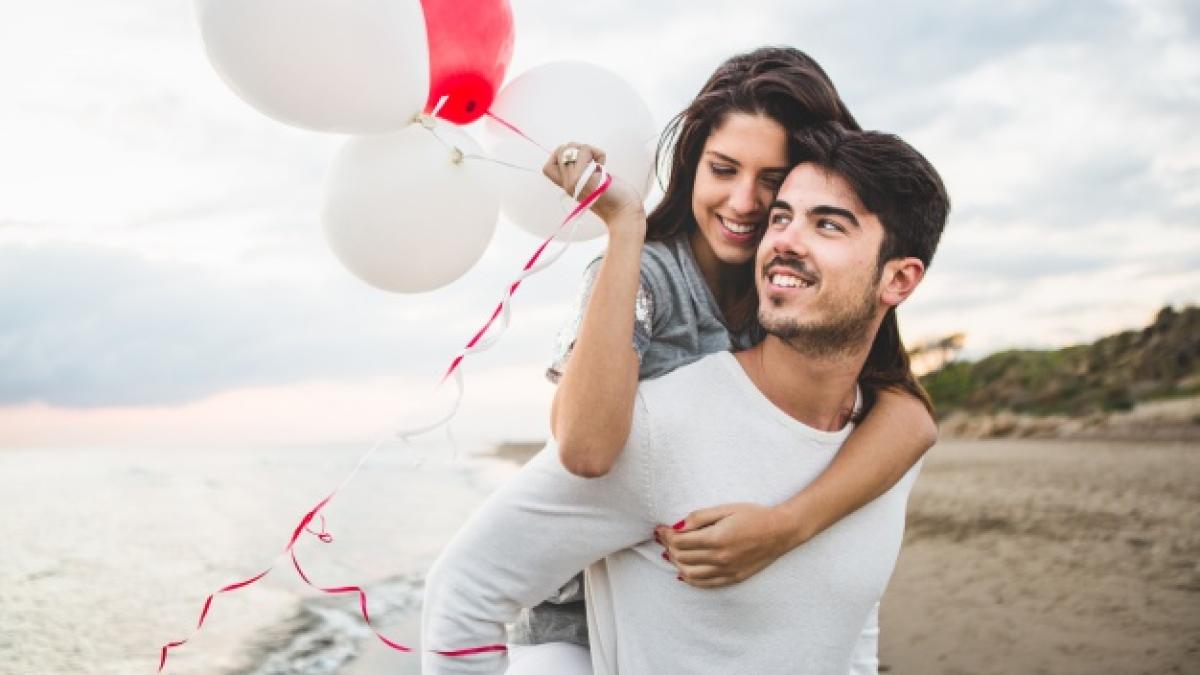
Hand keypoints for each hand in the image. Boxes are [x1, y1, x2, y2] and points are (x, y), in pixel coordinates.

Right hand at [542, 142, 644, 226]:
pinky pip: (584, 151)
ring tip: (598, 163)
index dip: (559, 158)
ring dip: (587, 150)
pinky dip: (597, 153)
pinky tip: (603, 164)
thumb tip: (574, 150)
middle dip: (576, 148)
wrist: (623, 210)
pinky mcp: (583, 178)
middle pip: (559, 151)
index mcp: (568, 185)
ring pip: (569, 148)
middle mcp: (567, 184)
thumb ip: (579, 171)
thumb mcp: (590, 183)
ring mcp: (573, 181)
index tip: (578, 162)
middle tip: (591, 160)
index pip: (548, 167)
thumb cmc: (612, 195)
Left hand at [654, 503, 793, 587]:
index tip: (660, 528)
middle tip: (664, 538)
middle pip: (682, 557)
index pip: (680, 541)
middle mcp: (720, 558)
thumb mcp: (725, 509)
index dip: (666, 534)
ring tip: (671, 553)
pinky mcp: (733, 578)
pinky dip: (690, 579)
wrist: (781, 531)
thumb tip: (677, 527)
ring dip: (676, 563)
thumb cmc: (754, 515)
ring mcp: (726, 570)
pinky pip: (705, 583)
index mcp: (716, 538)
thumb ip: (699, 517)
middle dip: (668, 547)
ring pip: (689, 573)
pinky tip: (683, 572)